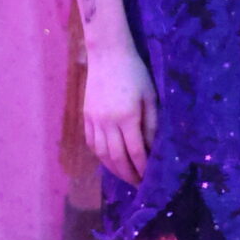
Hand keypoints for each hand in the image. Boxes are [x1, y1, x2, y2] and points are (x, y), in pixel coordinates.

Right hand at [84, 42, 158, 184]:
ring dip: (113, 169)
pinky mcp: (86, 116)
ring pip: (102, 153)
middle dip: (128, 174)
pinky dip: (100, 156)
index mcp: (127, 117)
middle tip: (138, 184)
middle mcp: (108, 122)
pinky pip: (91, 143)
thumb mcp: (150, 96)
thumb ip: (151, 124)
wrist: (108, 54)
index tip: (148, 179)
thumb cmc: (135, 72)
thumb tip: (153, 149)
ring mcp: (94, 120)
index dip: (142, 168)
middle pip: (117, 157)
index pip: (135, 151)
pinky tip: (108, 161)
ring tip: (125, 176)